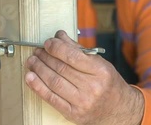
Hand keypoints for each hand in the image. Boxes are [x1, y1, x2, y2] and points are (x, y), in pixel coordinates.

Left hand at [25, 30, 143, 124]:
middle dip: (45, 57)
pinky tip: (30, 77)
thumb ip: (78, 50)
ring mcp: (82, 102)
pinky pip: (51, 98)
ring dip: (38, 69)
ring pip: (53, 82)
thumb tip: (59, 37)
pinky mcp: (73, 113)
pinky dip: (37, 86)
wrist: (120, 111)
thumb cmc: (109, 85)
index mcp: (101, 71)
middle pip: (61, 68)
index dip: (56, 47)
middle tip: (37, 51)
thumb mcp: (101, 64)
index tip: (47, 43)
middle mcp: (92, 87)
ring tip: (32, 61)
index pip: (72, 56)